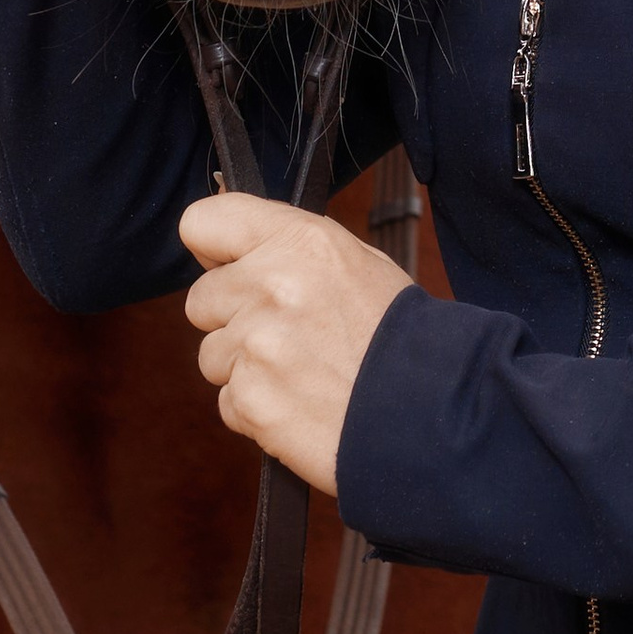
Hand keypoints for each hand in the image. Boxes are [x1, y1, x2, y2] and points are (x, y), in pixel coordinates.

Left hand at [178, 194, 412, 495]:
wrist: (432, 410)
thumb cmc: (397, 336)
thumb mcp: (354, 263)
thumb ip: (288, 250)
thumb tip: (230, 252)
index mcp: (299, 242)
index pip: (201, 223)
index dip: (213, 250)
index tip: (228, 267)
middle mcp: (271, 286)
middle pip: (200, 300)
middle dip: (233, 319)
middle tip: (289, 336)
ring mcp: (257, 346)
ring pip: (212, 356)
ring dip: (246, 368)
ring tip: (304, 375)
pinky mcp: (252, 400)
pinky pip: (228, 402)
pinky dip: (258, 410)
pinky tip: (303, 405)